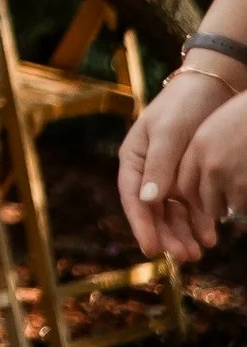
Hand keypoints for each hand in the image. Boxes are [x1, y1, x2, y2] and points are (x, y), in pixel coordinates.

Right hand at [122, 64, 240, 258]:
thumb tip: (147, 201)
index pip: (132, 198)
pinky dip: (199, 223)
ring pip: (173, 213)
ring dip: (184, 234)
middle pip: (153, 211)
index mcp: (133, 159)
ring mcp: (169, 177)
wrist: (213, 89)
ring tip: (199, 253)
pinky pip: (192, 207)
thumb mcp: (168, 134)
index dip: (141, 225)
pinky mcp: (190, 178)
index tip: (152, 250)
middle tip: (184, 257)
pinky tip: (210, 237)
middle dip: (167, 235)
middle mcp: (148, 172)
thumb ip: (158, 167)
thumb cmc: (183, 107)